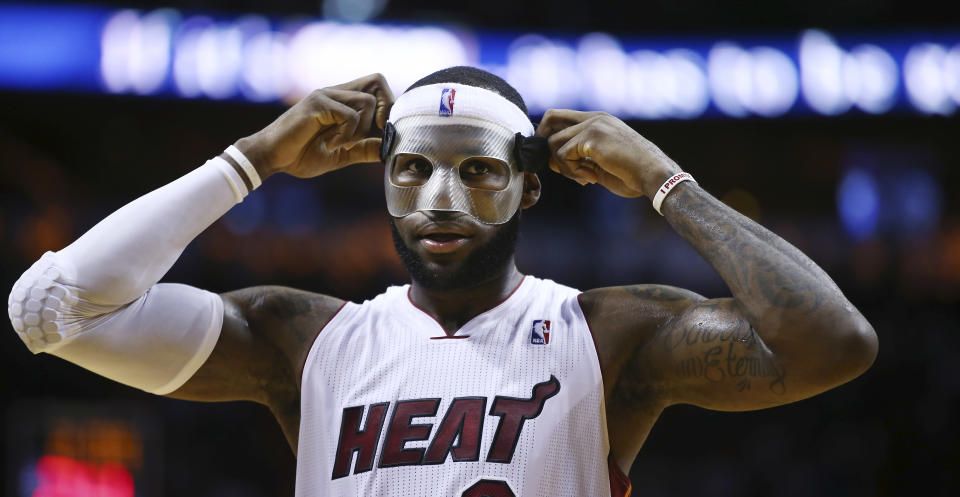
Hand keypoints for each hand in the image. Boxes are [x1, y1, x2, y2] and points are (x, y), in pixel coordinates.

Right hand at [234, 73, 394, 178]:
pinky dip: (346, 136)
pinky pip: (349, 116)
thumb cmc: (300, 155)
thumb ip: (363, 149)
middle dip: (385, 110)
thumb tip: (388, 149)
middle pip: (377, 81)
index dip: (388, 106)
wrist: (270, 157)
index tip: (382, 133)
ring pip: (366, 101)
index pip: (376, 86)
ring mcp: (325, 95)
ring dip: (362, 130)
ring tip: (344, 146)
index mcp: (342, 101)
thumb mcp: (341, 155)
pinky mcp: (317, 104)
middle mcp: (335, 92)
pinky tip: (331, 146)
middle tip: (374, 134)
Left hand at [536, 110, 681, 197]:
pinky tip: (590, 178)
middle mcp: (594, 118)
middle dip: (547, 145)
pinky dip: (571, 172)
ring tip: (584, 176)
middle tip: (562, 167)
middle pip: (550, 119)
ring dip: (563, 166)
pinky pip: (562, 155)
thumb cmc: (633, 173)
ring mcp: (593, 126)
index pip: (561, 117)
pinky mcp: (591, 139)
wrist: (654, 174)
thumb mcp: (602, 159)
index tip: (566, 164)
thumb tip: (555, 161)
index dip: (553, 139)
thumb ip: (582, 155)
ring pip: (553, 142)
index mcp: (599, 120)